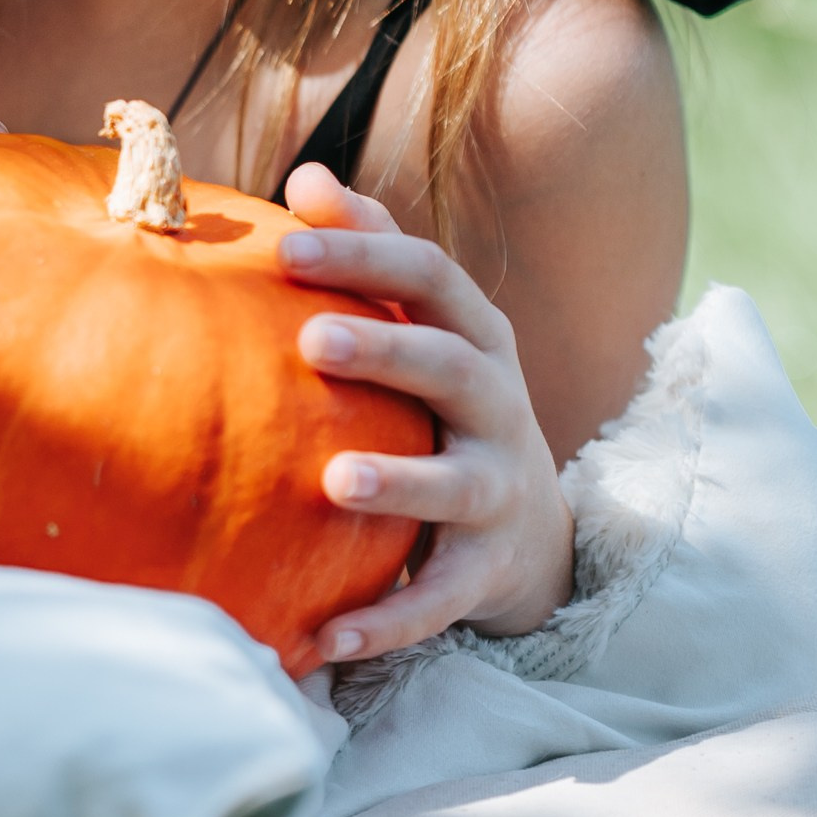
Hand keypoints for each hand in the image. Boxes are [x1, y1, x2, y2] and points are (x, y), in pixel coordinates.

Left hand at [278, 163, 575, 661]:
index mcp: (473, 337)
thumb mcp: (424, 327)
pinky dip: (387, 622)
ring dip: (401, 483)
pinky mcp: (487, 573)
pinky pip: (439, 599)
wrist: (529, 532)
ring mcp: (499, 490)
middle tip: (312, 341)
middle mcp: (497, 407)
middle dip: (389, 351)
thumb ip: (370, 250)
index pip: (430, 277)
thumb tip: (307, 177)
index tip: (287, 245)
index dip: (365, 254)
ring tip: (335, 483)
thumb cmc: (443, 404)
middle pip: (453, 368)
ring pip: (458, 486)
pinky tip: (322, 639)